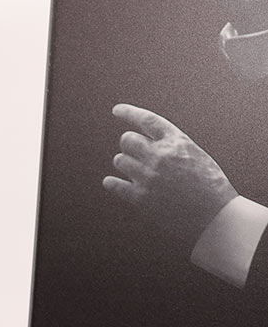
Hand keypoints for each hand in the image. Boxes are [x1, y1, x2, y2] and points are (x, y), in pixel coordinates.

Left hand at [103, 103, 236, 244]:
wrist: (215, 217)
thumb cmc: (210, 187)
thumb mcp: (197, 156)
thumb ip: (173, 148)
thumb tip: (149, 143)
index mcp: (177, 142)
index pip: (148, 120)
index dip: (129, 113)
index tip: (117, 110)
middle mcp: (160, 156)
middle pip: (127, 140)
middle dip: (129, 145)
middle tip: (135, 154)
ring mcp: (148, 176)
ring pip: (120, 160)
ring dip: (125, 164)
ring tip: (136, 172)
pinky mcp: (140, 197)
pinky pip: (113, 184)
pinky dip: (112, 183)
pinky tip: (113, 183)